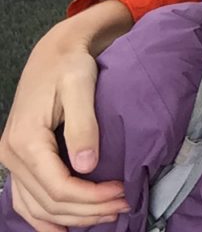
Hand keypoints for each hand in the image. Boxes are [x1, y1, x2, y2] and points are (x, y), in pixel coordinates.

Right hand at [0, 1, 132, 230]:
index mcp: (25, 141)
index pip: (58, 187)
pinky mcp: (19, 160)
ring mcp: (11, 161)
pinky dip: (45, 218)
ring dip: (72, 219)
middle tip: (124, 205)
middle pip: (50, 202)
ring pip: (38, 207)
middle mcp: (11, 156)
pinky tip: (65, 228)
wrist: (54, 53)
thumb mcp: (80, 88)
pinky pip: (26, 200)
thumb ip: (83, 127)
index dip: (91, 198)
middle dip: (89, 210)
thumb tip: (87, 167)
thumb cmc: (70, 66)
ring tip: (107, 216)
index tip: (122, 192)